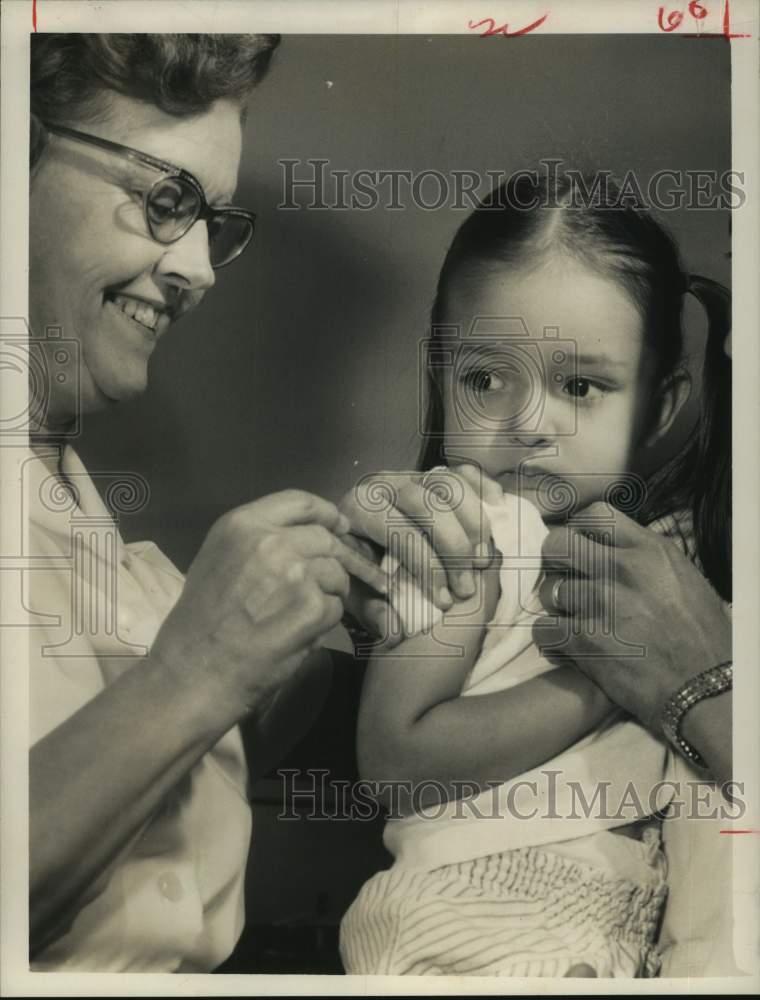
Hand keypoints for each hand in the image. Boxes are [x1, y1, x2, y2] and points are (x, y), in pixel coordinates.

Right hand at [149, 490, 386, 723]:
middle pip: (325, 539)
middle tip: (327, 583)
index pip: (301, 502)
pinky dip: (325, 621)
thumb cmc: (200, 622)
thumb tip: (308, 536)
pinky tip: (299, 634)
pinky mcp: (311, 607)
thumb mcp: (218, 560)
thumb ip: (260, 541)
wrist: (194, 673)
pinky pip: (336, 607)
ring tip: (302, 615)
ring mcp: (295, 573)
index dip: (327, 514)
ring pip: (337, 573)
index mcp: (243, 524)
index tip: (339, 526)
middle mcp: (271, 541)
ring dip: (328, 594)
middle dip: (333, 559)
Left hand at [340, 464, 503, 640]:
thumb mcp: (355, 590)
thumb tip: (391, 623)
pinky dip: (483, 487)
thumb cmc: (357, 568)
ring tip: (482, 561)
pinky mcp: (431, 473)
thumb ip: (370, 606)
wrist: (355, 538)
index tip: (445, 600)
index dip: (426, 566)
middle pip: (428, 504)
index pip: (399, 531)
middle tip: (467, 586)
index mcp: (358, 509)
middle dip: (454, 548)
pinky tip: (497, 511)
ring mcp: (410, 474)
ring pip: (449, 486)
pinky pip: (462, 472)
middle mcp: (383, 484)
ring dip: (473, 524)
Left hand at [532, 503, 730, 732]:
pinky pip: (543, 629)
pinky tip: (568, 647)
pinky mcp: (586, 640)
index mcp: (650, 550)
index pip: (594, 515)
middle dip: (555, 562)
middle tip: (566, 580)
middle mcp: (623, 569)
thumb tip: (608, 546)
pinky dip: (552, 641)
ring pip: (548, 590)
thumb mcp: (682, 578)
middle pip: (558, 544)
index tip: (581, 548)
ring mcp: (602, 603)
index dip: (579, 530)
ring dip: (557, 608)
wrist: (705, 689)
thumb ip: (643, 557)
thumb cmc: (699, 637)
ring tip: (575, 621)